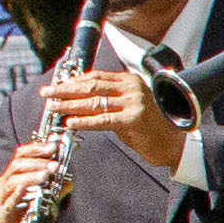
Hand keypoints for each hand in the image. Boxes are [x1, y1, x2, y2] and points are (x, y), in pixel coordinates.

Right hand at [0, 136, 70, 222]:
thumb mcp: (44, 207)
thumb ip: (54, 194)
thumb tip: (69, 180)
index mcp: (12, 180)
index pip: (21, 157)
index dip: (36, 148)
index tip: (53, 146)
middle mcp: (3, 187)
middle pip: (16, 165)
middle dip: (37, 161)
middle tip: (55, 163)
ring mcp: (0, 201)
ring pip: (12, 181)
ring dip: (31, 176)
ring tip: (48, 174)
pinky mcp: (0, 216)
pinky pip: (8, 202)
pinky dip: (19, 194)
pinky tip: (29, 189)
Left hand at [41, 62, 186, 184]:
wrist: (176, 145)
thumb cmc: (152, 128)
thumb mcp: (130, 107)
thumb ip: (110, 102)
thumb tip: (80, 103)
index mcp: (131, 81)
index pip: (96, 77)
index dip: (73, 81)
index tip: (57, 86)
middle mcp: (132, 88)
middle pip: (91, 87)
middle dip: (65, 90)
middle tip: (47, 93)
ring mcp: (134, 103)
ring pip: (93, 102)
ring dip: (69, 105)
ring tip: (53, 108)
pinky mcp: (133, 119)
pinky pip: (102, 120)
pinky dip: (84, 121)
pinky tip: (71, 122)